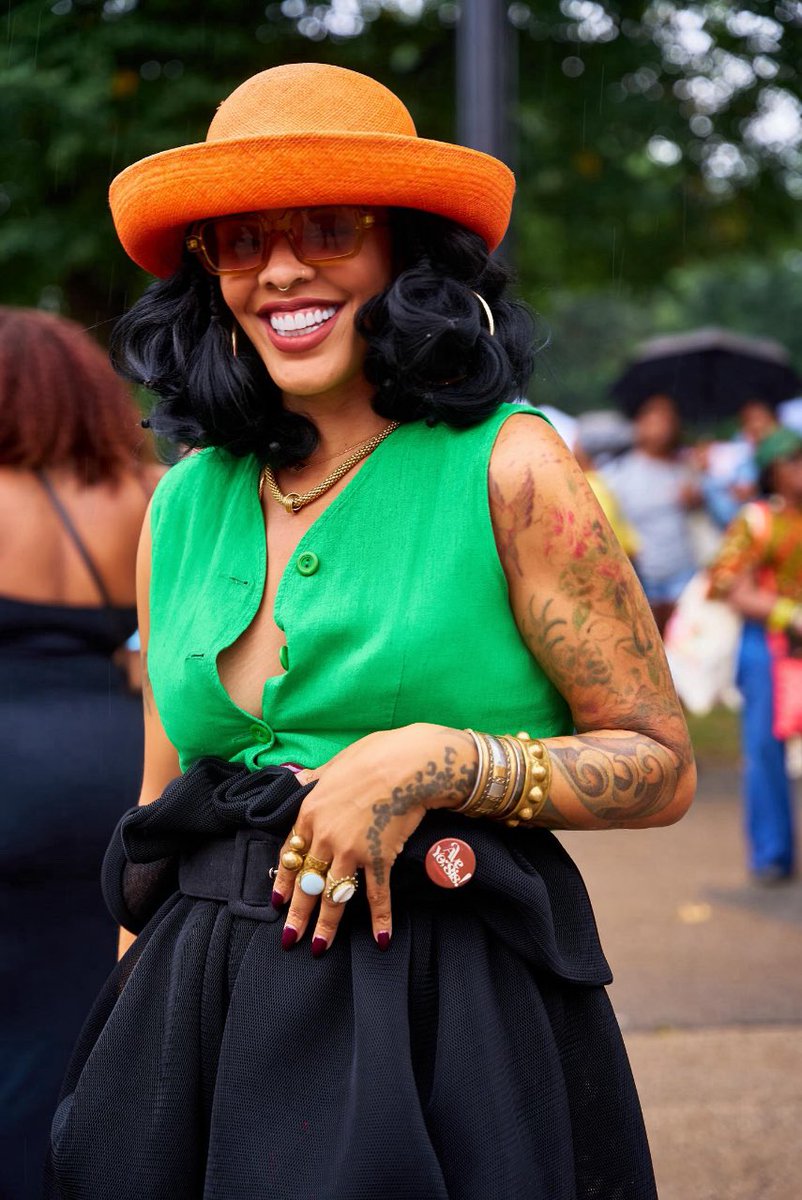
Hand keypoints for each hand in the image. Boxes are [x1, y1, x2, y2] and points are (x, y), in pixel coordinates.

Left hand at [272, 724, 475, 955]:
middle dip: (297, 914)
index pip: (290, 855)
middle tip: (289, 939)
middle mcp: (325, 836)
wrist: (406, 763)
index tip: (277, 902)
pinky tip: (381, 938)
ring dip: (327, 925)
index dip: (283, 881)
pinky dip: (381, 918)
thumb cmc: (372, 757)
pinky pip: (377, 895)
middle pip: (307, 882)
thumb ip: (312, 779)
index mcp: (310, 813)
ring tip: (320, 948)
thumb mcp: (332, 764)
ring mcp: (351, 850)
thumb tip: (294, 779)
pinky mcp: (379, 858)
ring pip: (334, 896)